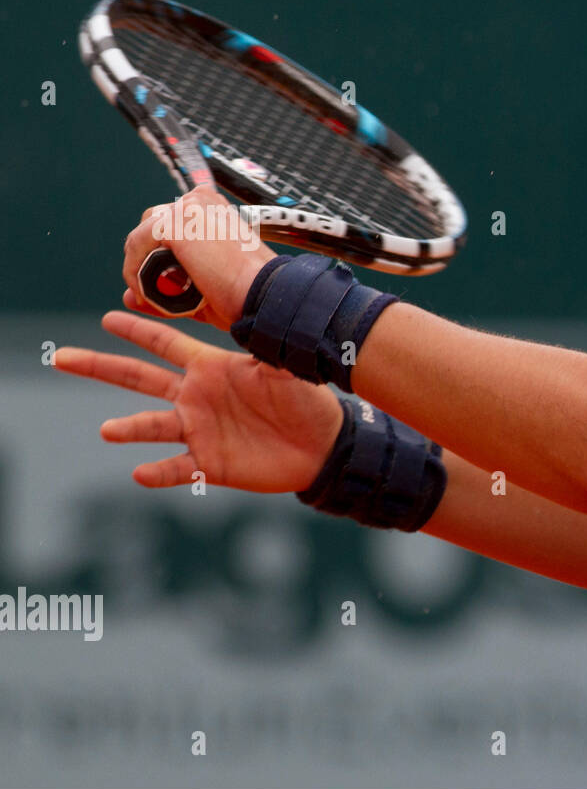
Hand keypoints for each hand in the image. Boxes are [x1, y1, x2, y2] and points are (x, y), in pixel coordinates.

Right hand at [55, 311, 342, 491]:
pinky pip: (178, 469)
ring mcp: (199, 430)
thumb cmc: (307, 401)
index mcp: (211, 367)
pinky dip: (159, 472)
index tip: (109, 316)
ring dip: (130, 428)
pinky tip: (140, 473)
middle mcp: (196, 396)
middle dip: (101, 366)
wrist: (322, 446)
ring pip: (153, 426)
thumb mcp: (284, 369)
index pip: (165, 343)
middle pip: (139, 378)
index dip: (138, 329)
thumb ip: (265, 346)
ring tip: (108, 430)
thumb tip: (260, 315)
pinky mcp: (210, 463)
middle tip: (61, 357)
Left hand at [122, 184, 276, 330]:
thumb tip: (130, 298)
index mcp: (214, 208)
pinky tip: (147, 293)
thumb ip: (168, 287)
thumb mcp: (203, 286)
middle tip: (156, 291)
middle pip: (153, 224)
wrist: (264, 295)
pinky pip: (136, 246)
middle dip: (148, 259)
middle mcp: (200, 200)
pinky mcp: (174, 223)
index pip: (172, 222)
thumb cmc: (248, 292)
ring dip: (140, 266)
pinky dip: (135, 272)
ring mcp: (186, 208)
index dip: (160, 255)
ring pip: (141, 236)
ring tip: (155, 295)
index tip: (164, 284)